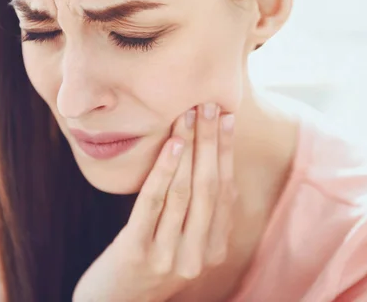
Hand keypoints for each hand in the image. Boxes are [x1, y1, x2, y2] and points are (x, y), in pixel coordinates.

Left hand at [73, 104, 236, 301]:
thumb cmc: (149, 260)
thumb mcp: (183, 239)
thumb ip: (201, 210)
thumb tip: (215, 158)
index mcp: (215, 248)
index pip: (226, 190)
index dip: (227, 151)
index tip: (228, 117)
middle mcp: (199, 255)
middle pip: (209, 187)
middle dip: (211, 142)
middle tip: (210, 105)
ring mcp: (170, 256)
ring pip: (185, 192)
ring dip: (189, 148)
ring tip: (189, 115)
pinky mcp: (138, 253)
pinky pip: (154, 204)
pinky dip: (164, 171)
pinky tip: (171, 144)